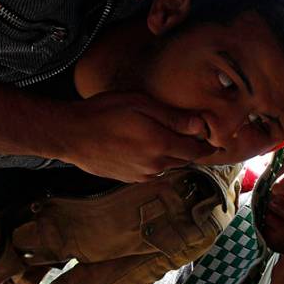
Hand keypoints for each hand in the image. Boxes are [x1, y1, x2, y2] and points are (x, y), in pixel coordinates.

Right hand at [54, 92, 215, 181]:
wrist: (70, 134)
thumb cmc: (104, 112)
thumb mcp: (140, 104)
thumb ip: (172, 117)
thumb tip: (200, 125)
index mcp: (160, 145)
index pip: (197, 151)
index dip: (207, 145)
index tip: (213, 140)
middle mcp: (154, 165)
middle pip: (184, 160)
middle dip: (190, 149)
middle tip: (190, 134)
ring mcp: (140, 174)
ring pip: (168, 166)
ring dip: (171, 155)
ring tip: (163, 137)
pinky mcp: (128, 178)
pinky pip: (151, 171)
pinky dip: (155, 160)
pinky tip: (143, 146)